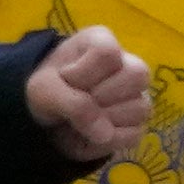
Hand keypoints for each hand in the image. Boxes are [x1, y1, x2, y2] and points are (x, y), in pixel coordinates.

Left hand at [27, 26, 152, 165]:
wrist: (43, 118)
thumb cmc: (46, 91)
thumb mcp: (45, 91)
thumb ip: (73, 104)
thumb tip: (106, 133)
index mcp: (101, 41)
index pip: (108, 53)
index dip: (84, 73)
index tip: (65, 79)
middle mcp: (127, 64)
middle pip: (136, 75)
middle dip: (99, 96)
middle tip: (76, 100)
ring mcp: (137, 95)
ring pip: (140, 108)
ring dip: (103, 120)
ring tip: (81, 120)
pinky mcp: (137, 124)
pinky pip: (135, 134)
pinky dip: (106, 141)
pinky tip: (89, 134)